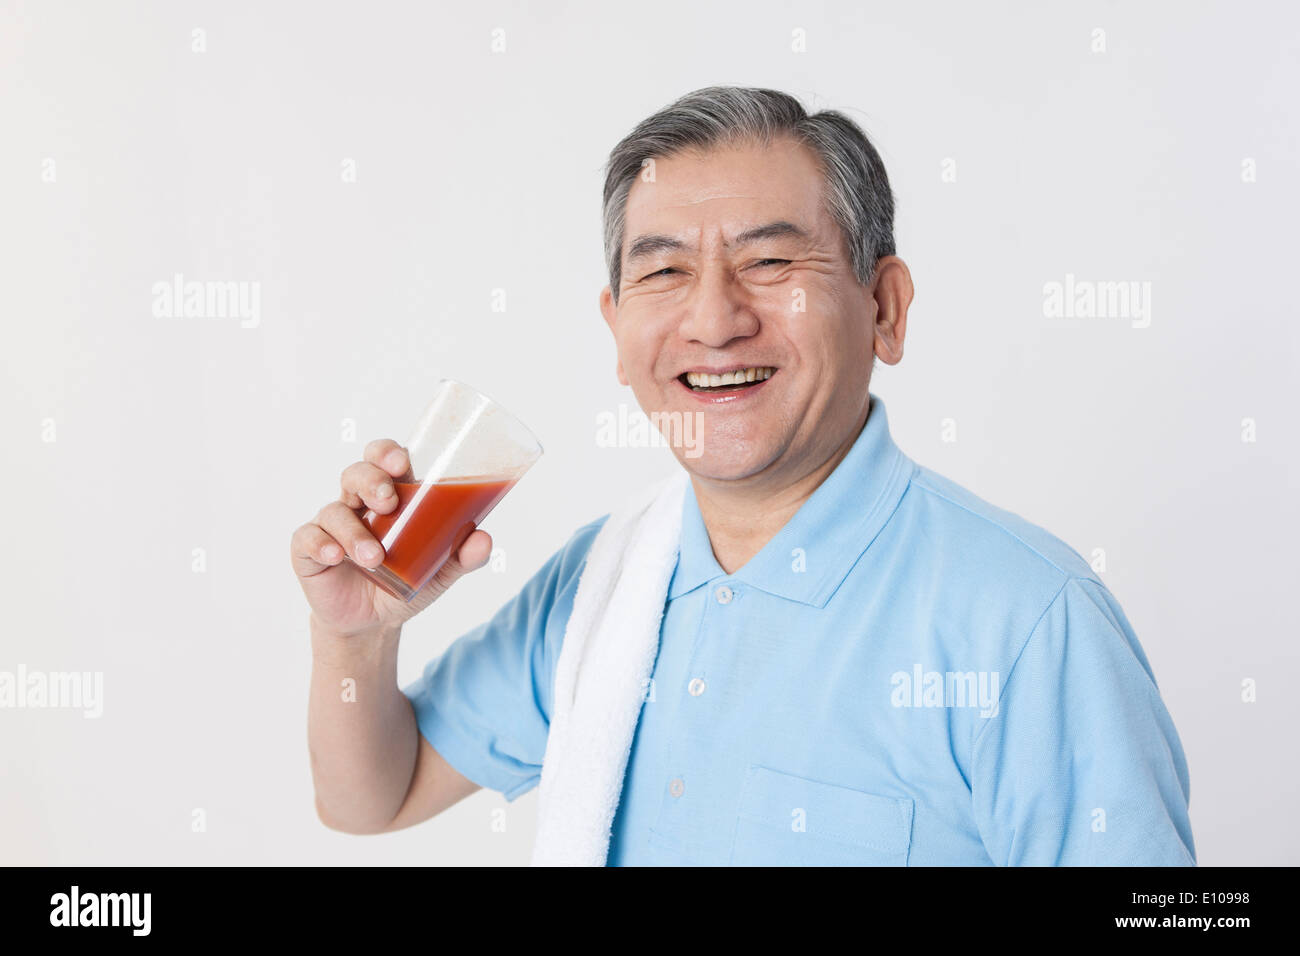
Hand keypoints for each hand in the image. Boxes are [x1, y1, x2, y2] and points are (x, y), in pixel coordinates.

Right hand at [290, 439, 493, 635]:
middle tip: (388, 501)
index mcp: (389, 496)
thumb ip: (463, 556)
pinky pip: (307, 537)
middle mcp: (357, 503)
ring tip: (375, 558)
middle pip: (355, 473)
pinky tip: (335, 555)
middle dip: (371, 480)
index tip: (402, 462)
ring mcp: (331, 525)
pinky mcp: (308, 550)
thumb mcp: (439, 572)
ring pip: (334, 510)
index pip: (382, 459)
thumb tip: (484, 539)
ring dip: (355, 532)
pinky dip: (321, 544)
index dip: (387, 453)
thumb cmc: (405, 581)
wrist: (374, 623)